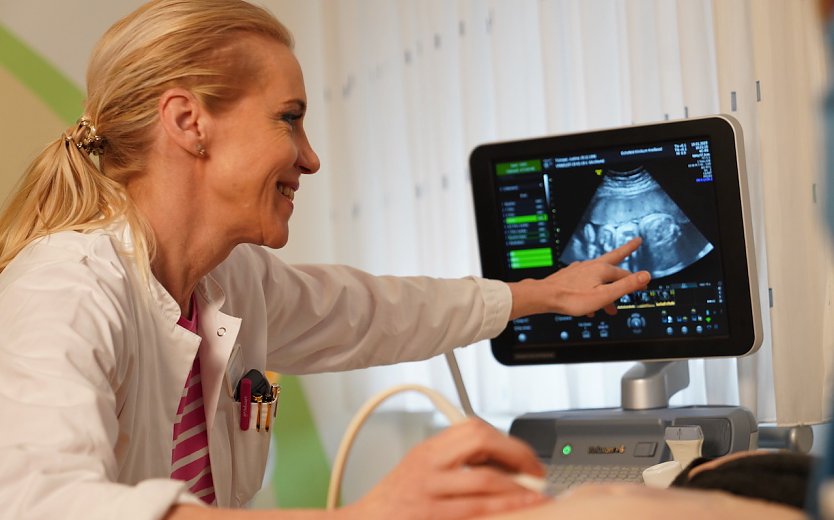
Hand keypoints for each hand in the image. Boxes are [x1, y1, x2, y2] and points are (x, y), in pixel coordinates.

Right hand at [341, 418, 548, 519]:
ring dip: (517, 488)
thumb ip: (454, 460)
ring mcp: (429, 491)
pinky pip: (476, 510)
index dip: (506, 440)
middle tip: (536, 472)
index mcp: (428, 450)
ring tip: (536, 494)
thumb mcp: (420, 468)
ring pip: (483, 480)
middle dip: (516, 456)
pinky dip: (503, 508)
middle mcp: (428, 465)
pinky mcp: (431, 516)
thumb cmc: (395, 500)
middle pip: (480, 442)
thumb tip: (503, 464)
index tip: (525, 456)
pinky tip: (518, 508)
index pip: (473, 428)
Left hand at [507, 237, 649, 318]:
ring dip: (607, 287)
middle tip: (635, 242)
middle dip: (626, 250)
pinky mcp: (570, 275)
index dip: (637, 281)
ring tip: (609, 304)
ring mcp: (580, 269)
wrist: (544, 296)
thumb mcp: (605, 295)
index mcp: (603, 269)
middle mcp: (591, 265)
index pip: (626, 274)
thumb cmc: (572, 298)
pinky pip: (586, 281)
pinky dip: (592, 290)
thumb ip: (626, 285)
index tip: (644, 285)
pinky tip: (589, 301)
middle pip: (614, 257)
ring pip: (599, 275)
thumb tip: (646, 275)